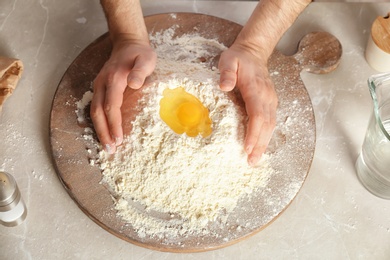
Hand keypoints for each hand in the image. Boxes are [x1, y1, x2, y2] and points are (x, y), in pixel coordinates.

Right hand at [90, 38, 156, 153]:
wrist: (128, 44)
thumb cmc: (140, 54)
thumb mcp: (146, 58)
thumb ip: (141, 70)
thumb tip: (133, 84)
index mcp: (113, 78)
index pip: (111, 106)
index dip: (114, 124)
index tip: (119, 139)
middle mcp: (102, 84)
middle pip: (98, 112)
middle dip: (103, 132)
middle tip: (110, 150)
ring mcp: (99, 86)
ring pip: (94, 112)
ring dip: (100, 130)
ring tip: (107, 146)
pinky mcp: (100, 89)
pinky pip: (96, 108)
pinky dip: (99, 123)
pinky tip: (105, 133)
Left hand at [218, 43, 277, 165]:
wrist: (253, 53)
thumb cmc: (238, 58)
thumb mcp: (228, 60)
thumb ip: (227, 73)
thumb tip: (224, 86)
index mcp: (256, 89)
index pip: (257, 115)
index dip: (253, 132)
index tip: (247, 147)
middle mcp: (267, 97)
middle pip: (266, 125)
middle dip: (260, 144)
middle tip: (252, 161)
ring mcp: (270, 101)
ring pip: (270, 126)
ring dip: (264, 143)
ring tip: (255, 159)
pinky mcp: (270, 103)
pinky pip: (270, 122)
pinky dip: (265, 136)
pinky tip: (259, 146)